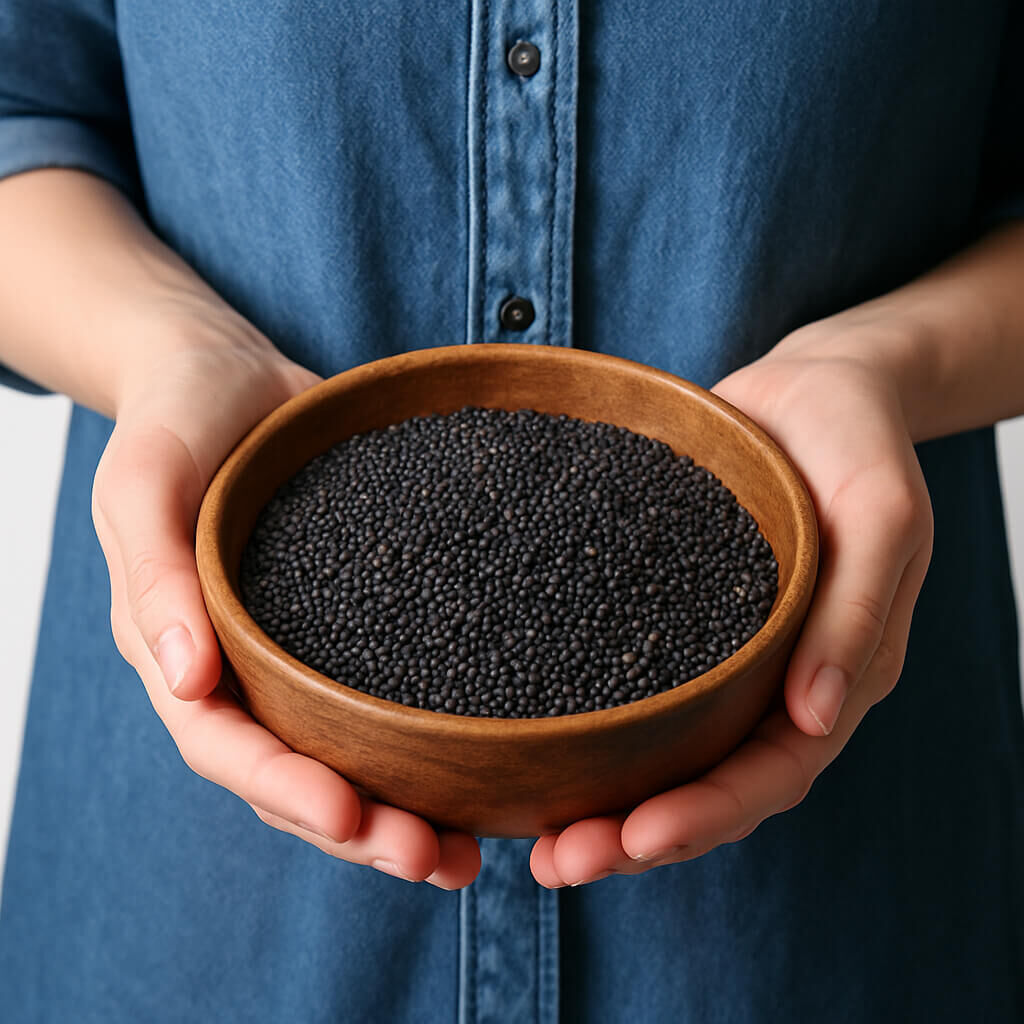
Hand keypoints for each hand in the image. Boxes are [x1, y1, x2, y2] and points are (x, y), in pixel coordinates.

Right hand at [91, 310, 479, 888]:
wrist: (231, 376)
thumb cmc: (177, 418)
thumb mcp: (145, 479)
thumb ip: (154, 573)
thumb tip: (184, 677)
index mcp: (179, 649)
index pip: (224, 745)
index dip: (283, 789)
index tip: (352, 816)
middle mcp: (241, 668)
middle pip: (290, 776)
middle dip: (358, 828)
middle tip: (435, 860)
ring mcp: (298, 653)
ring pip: (341, 756)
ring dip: (396, 812)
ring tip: (464, 852)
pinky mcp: (351, 626)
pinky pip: (380, 699)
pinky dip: (419, 747)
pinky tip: (477, 771)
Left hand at [530, 321, 933, 886]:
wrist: (809, 389)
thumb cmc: (857, 442)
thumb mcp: (880, 512)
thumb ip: (859, 609)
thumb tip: (816, 714)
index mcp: (834, 671)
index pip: (775, 771)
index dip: (709, 814)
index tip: (634, 838)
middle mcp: (774, 680)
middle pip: (712, 786)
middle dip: (639, 835)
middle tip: (561, 863)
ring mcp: (723, 658)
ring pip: (670, 757)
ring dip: (610, 805)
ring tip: (538, 839)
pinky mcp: (674, 622)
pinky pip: (641, 695)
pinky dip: (598, 737)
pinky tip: (540, 750)